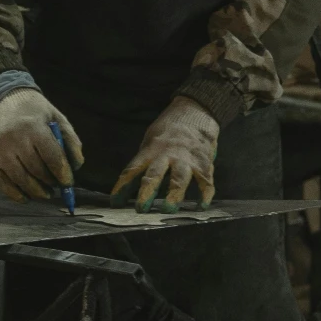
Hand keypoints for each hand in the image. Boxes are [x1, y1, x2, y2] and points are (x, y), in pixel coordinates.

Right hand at [0, 88, 78, 202]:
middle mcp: (14, 140)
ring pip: (21, 180)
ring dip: (36, 192)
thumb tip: (77, 166)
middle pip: (37, 171)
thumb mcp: (56, 117)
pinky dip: (15, 194)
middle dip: (50, 182)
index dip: (63, 174)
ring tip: (46, 193)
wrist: (2, 99)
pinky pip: (2, 185)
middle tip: (57, 186)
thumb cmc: (33, 110)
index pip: (52, 157)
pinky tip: (26, 197)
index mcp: (33, 127)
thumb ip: (70, 139)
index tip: (68, 182)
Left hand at [115, 96, 218, 210]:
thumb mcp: (151, 138)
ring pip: (180, 179)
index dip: (123, 186)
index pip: (133, 169)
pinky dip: (205, 194)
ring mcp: (187, 159)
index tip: (115, 202)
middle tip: (140, 209)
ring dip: (174, 195)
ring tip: (169, 209)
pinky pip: (205, 181)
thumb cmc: (169, 128)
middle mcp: (168, 154)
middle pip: (155, 174)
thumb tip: (130, 182)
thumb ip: (145, 159)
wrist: (195, 110)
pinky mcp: (204, 163)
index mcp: (151, 149)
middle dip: (147, 192)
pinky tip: (201, 206)